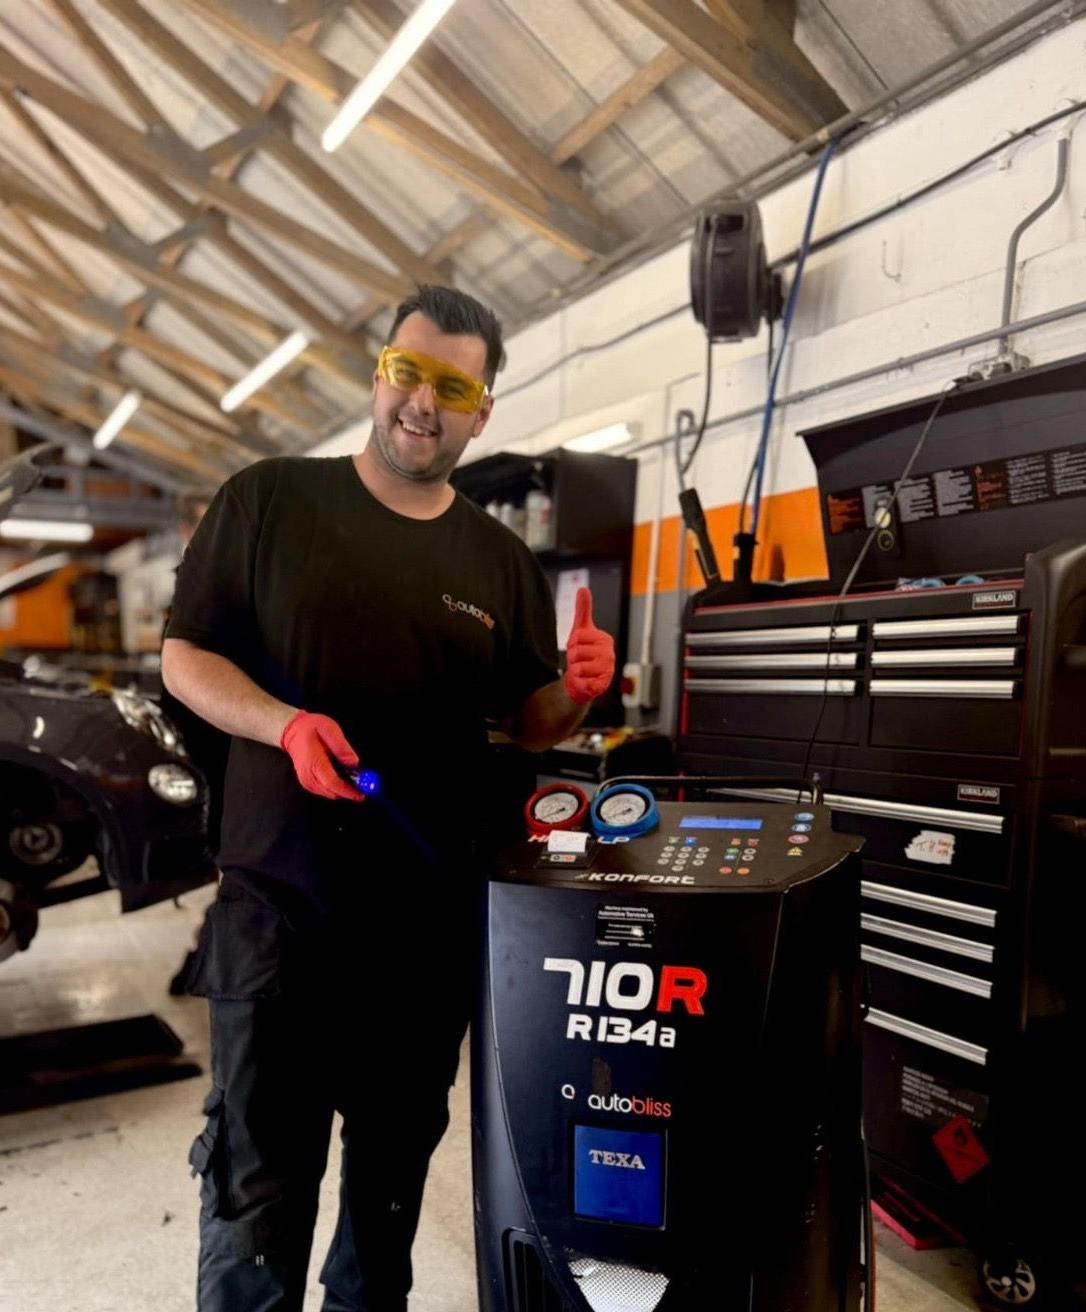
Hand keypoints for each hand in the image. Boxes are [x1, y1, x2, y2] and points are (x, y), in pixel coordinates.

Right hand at [280, 711, 364, 801]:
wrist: (292, 731)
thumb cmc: (310, 728)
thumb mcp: (329, 729)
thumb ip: (342, 747)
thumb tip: (354, 763)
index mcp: (314, 762)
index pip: (333, 783)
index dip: (348, 790)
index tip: (362, 793)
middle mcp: (308, 775)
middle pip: (332, 792)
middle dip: (349, 791)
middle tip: (362, 784)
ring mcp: (306, 781)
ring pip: (329, 794)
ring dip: (342, 790)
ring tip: (353, 779)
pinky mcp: (307, 782)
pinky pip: (323, 791)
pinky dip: (334, 788)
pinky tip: (341, 779)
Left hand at [563, 587, 614, 705]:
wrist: (582, 678)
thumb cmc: (582, 652)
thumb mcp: (581, 629)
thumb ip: (583, 610)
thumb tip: (583, 588)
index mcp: (605, 639)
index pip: (577, 636)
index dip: (571, 642)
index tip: (577, 646)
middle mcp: (609, 655)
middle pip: (576, 652)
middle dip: (572, 657)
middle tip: (578, 660)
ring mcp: (607, 671)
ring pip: (577, 667)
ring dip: (574, 670)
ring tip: (581, 669)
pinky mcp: (601, 686)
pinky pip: (581, 681)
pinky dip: (578, 682)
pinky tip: (583, 680)